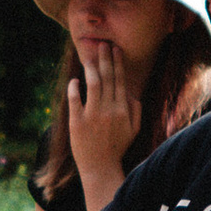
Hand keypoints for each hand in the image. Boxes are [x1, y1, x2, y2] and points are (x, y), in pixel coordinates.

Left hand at [67, 39, 137, 210]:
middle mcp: (109, 110)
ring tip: (88, 55)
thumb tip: (132, 93)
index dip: (117, 63)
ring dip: (91, 68)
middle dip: (105, 59)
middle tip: (102, 44)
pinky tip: (75, 80)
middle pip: (108, 78)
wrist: (100, 167)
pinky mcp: (77, 122)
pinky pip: (75, 100)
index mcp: (123, 110)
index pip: (121, 81)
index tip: (115, 49)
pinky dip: (74, 88)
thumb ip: (136, 110)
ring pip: (93, 85)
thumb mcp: (134, 130)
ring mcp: (92, 115)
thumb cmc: (117, 147)